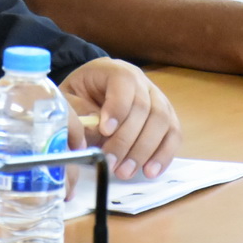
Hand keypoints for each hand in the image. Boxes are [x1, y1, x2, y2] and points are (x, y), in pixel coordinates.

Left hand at [58, 58, 179, 180]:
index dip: (117, 107)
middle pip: (144, 107)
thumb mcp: (69, 97)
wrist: (93, 93)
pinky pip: (173, 134)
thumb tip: (95, 126)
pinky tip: (150, 171)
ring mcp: (158, 98)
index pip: (124, 82)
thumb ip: (79, 110)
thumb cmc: (81, 95)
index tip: (105, 131)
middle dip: (127, 140)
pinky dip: (164, 154)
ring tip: (126, 172)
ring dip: (145, 151)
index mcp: (115, 70)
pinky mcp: (167, 117)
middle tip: (112, 164)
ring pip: (162, 121)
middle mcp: (141, 81)